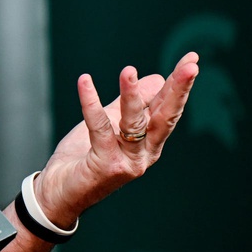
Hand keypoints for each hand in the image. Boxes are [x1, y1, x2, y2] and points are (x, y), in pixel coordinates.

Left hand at [33, 52, 199, 227]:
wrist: (59, 194)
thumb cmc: (84, 157)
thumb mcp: (111, 125)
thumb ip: (131, 105)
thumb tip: (156, 78)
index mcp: (150, 142)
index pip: (169, 109)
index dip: (180, 84)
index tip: (192, 58)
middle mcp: (144, 153)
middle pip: (165, 117)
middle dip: (178, 90)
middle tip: (191, 65)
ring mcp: (127, 161)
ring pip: (134, 123)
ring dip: (131, 95)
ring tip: (129, 71)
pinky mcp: (105, 164)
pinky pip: (99, 128)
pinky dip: (91, 103)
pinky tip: (85, 82)